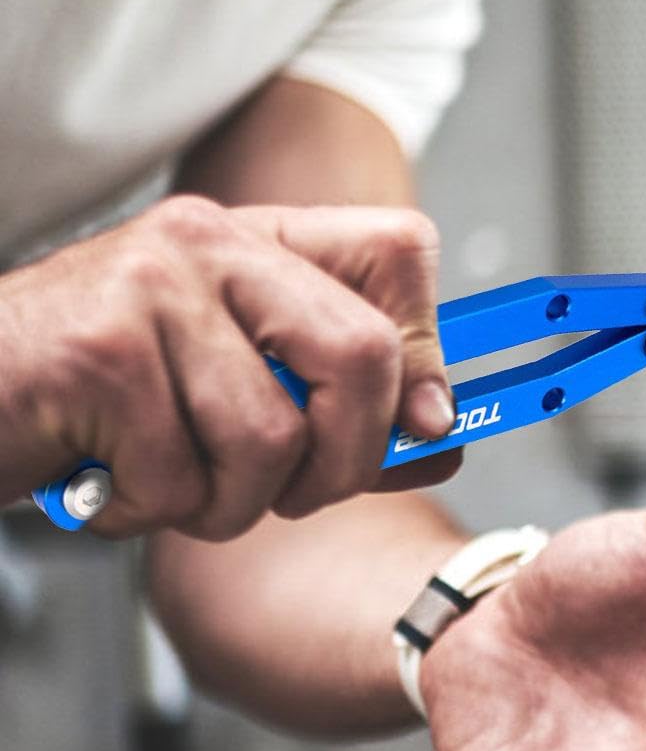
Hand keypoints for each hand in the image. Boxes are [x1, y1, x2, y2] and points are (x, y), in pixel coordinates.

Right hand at [0, 194, 461, 536]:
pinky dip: (151, 511)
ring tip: (172, 484)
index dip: (425, 354)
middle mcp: (212, 240)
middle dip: (343, 461)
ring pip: (270, 440)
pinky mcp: (97, 352)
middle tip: (290, 495)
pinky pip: (183, 476)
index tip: (413, 426)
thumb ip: (340, 406)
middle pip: (361, 353)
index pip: (401, 251)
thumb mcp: (236, 387)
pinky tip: (110, 481)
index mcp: (260, 239)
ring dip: (228, 503)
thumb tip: (443, 433)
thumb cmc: (99, 400)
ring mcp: (151, 286)